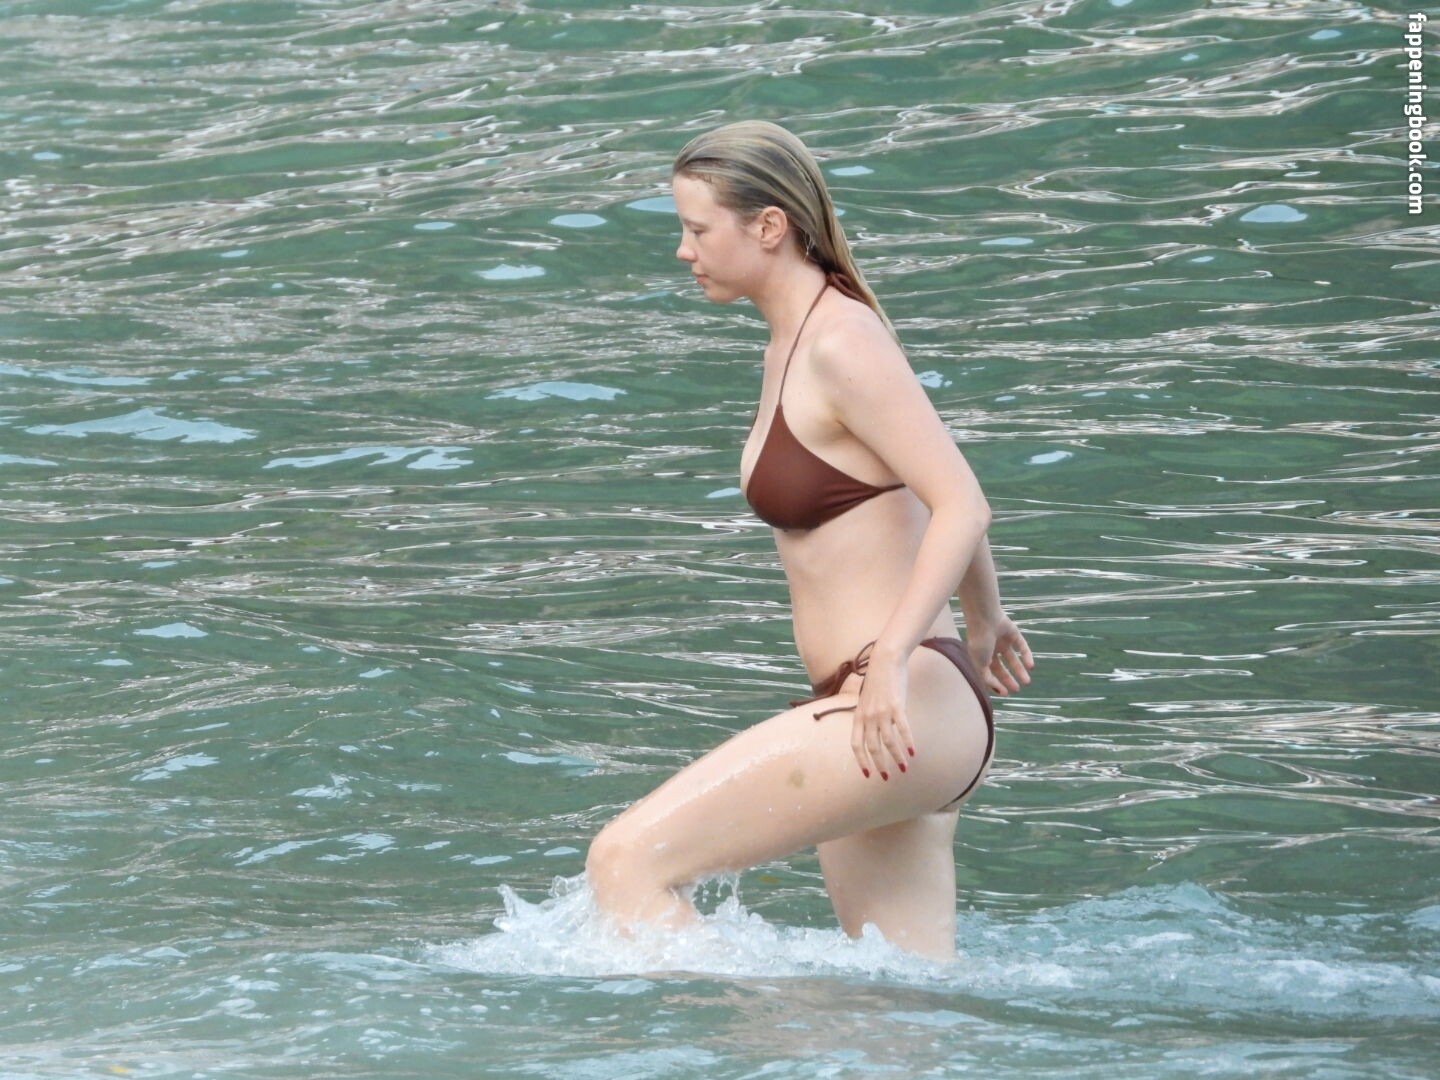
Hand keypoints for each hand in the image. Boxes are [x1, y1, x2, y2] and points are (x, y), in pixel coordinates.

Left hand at [849, 650, 913, 781]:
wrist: (885, 661)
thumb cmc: (877, 681)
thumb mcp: (866, 701)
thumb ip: (867, 717)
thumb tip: (874, 733)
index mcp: (858, 716)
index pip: (856, 744)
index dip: (861, 761)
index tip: (868, 774)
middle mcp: (868, 716)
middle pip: (872, 747)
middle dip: (879, 764)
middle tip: (887, 777)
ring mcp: (882, 712)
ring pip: (888, 741)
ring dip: (896, 757)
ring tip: (904, 768)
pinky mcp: (897, 706)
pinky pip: (902, 729)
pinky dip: (908, 742)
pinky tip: (913, 752)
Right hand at [966, 614, 1033, 696]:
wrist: (985, 619)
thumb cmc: (979, 642)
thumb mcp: (980, 664)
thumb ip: (987, 678)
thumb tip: (998, 690)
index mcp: (981, 656)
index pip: (990, 672)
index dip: (997, 683)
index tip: (1006, 693)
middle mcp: (991, 649)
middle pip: (1002, 667)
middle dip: (1009, 678)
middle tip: (1018, 689)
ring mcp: (1003, 641)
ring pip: (1013, 658)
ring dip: (1020, 670)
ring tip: (1027, 682)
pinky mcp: (1013, 633)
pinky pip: (1022, 646)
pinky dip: (1027, 656)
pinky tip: (1031, 667)